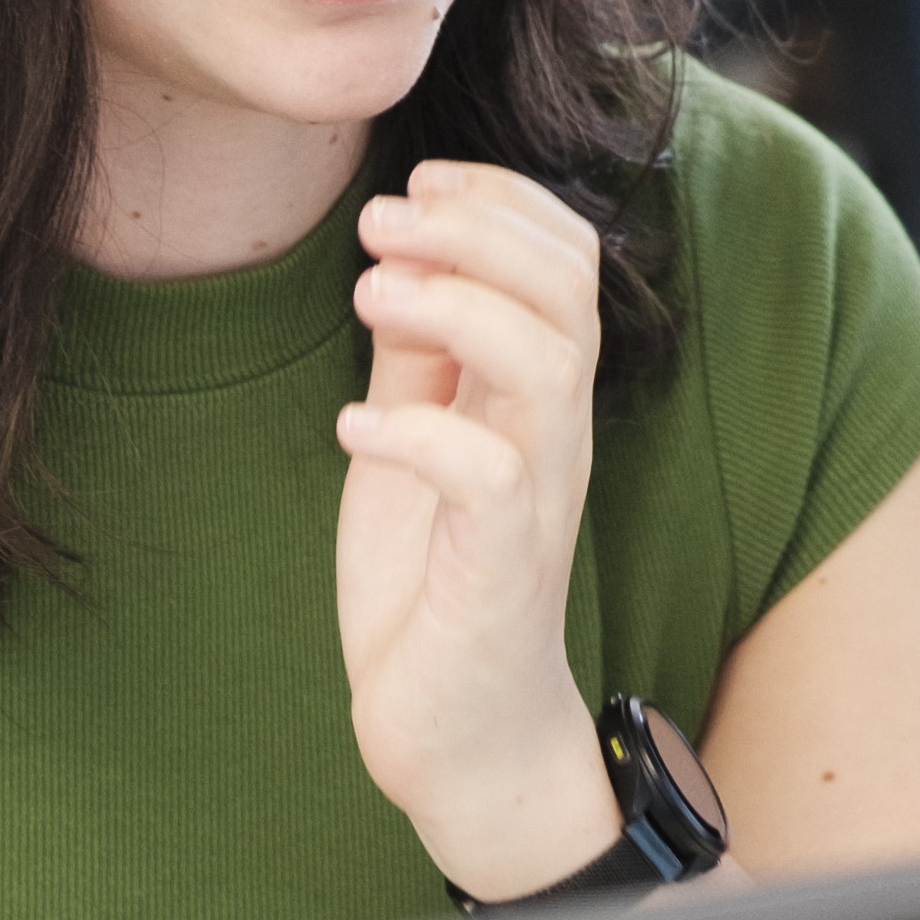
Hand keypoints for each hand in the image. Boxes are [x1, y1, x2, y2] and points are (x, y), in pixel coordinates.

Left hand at [335, 159, 618, 901]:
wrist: (459, 738)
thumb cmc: (435, 586)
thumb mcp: (412, 443)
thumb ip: (417, 358)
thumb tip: (396, 254)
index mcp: (538, 395)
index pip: (567, 256)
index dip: (501, 199)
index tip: (417, 181)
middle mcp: (556, 436)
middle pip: (568, 289)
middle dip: (476, 230)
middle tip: (381, 220)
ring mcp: (538, 501)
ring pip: (547, 364)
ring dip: (455, 308)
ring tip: (371, 296)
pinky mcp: (502, 571)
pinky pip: (488, 477)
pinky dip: (416, 434)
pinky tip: (351, 427)